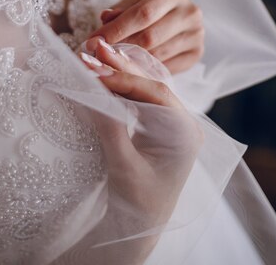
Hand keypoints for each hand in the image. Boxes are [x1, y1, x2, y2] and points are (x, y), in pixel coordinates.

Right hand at [80, 37, 202, 220]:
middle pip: (149, 84)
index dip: (123, 78)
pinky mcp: (153, 126)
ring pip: (141, 88)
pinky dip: (116, 86)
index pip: (154, 94)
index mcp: (184, 132)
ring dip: (116, 72)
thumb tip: (91, 92)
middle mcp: (180, 122)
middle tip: (94, 47)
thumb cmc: (138, 203)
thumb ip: (110, 128)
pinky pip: (135, 99)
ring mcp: (167, 122)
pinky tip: (100, 73)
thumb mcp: (123, 167)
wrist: (139, 226)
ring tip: (93, 54)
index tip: (94, 71)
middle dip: (120, 66)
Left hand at [89, 0, 203, 74]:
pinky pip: (167, 69)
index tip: (93, 41)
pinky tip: (130, 71)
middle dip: (119, 47)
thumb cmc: (147, 9)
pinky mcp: (197, 54)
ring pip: (157, 55)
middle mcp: (190, 12)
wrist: (172, 19)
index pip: (143, 14)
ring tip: (109, 63)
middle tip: (97, 56)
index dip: (116, 29)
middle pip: (150, 37)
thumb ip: (118, 12)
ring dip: (130, 62)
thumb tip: (105, 18)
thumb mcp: (131, 5)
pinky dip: (146, 72)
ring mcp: (196, 35)